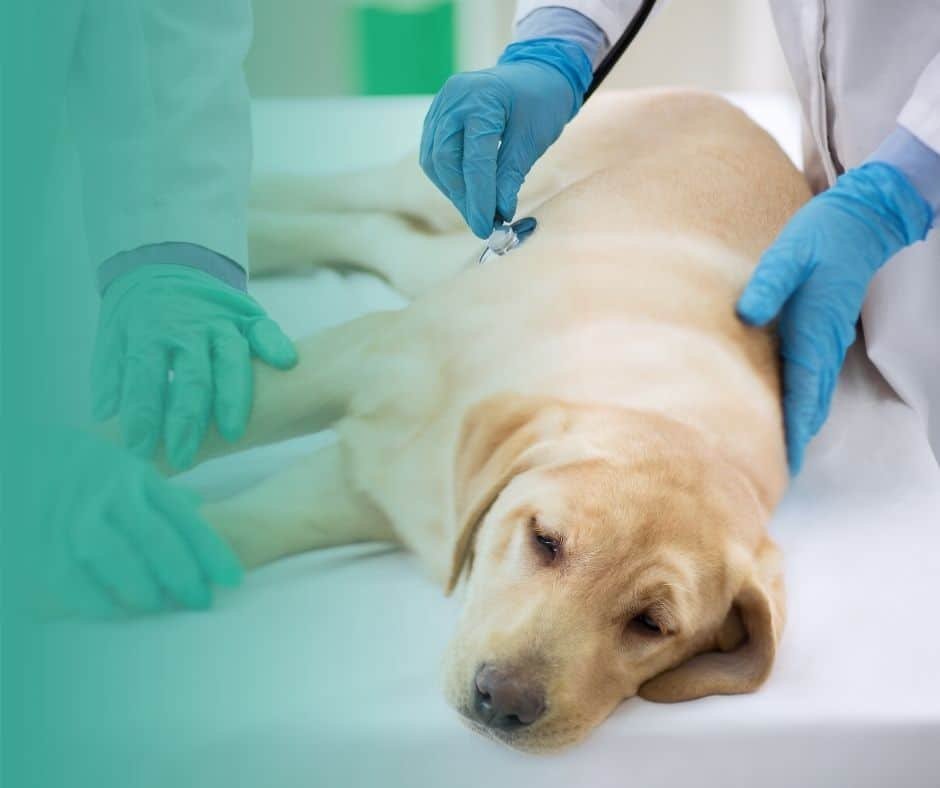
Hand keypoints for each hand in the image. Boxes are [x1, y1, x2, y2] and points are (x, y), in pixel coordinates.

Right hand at [41, 430, 242, 616]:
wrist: (24, 453)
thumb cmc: (86, 469)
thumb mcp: (128, 469)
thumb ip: (160, 493)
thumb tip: (198, 507)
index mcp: (140, 479)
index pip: (183, 518)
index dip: (211, 551)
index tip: (234, 579)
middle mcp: (112, 494)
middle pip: (155, 536)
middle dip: (183, 573)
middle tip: (200, 601)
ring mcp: (77, 515)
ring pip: (116, 554)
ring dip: (141, 584)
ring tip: (157, 605)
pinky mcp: (44, 538)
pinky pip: (71, 574)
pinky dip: (95, 597)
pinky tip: (113, 612)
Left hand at [92, 265, 296, 470]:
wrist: (169, 263)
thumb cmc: (141, 313)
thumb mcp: (113, 335)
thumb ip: (112, 374)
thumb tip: (104, 416)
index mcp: (149, 331)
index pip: (145, 377)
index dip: (142, 414)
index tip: (139, 448)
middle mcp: (188, 327)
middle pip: (192, 377)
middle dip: (187, 419)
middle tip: (183, 455)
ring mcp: (222, 321)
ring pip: (232, 360)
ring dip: (233, 397)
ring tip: (232, 431)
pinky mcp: (248, 316)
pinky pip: (265, 329)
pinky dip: (275, 344)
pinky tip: (285, 363)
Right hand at [421, 40, 589, 238]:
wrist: (536, 73)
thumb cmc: (541, 101)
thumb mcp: (533, 139)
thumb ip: (511, 175)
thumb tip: (498, 213)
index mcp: (481, 98)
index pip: (473, 159)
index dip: (478, 198)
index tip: (486, 227)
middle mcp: (453, 99)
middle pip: (445, 161)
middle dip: (463, 198)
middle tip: (482, 224)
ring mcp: (441, 106)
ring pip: (435, 161)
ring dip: (454, 191)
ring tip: (477, 211)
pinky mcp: (437, 118)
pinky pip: (435, 155)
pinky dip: (450, 178)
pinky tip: (468, 193)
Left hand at [737, 163, 930, 473]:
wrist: (859, 222)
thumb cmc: (819, 237)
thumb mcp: (787, 254)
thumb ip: (767, 285)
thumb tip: (747, 316)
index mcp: (812, 332)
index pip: (800, 393)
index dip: (790, 429)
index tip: (782, 462)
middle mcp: (824, 345)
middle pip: (810, 405)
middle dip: (794, 440)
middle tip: (774, 473)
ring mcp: (828, 341)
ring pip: (814, 395)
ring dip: (799, 425)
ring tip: (778, 453)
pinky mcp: (825, 334)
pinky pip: (814, 379)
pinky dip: (802, 403)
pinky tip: (786, 412)